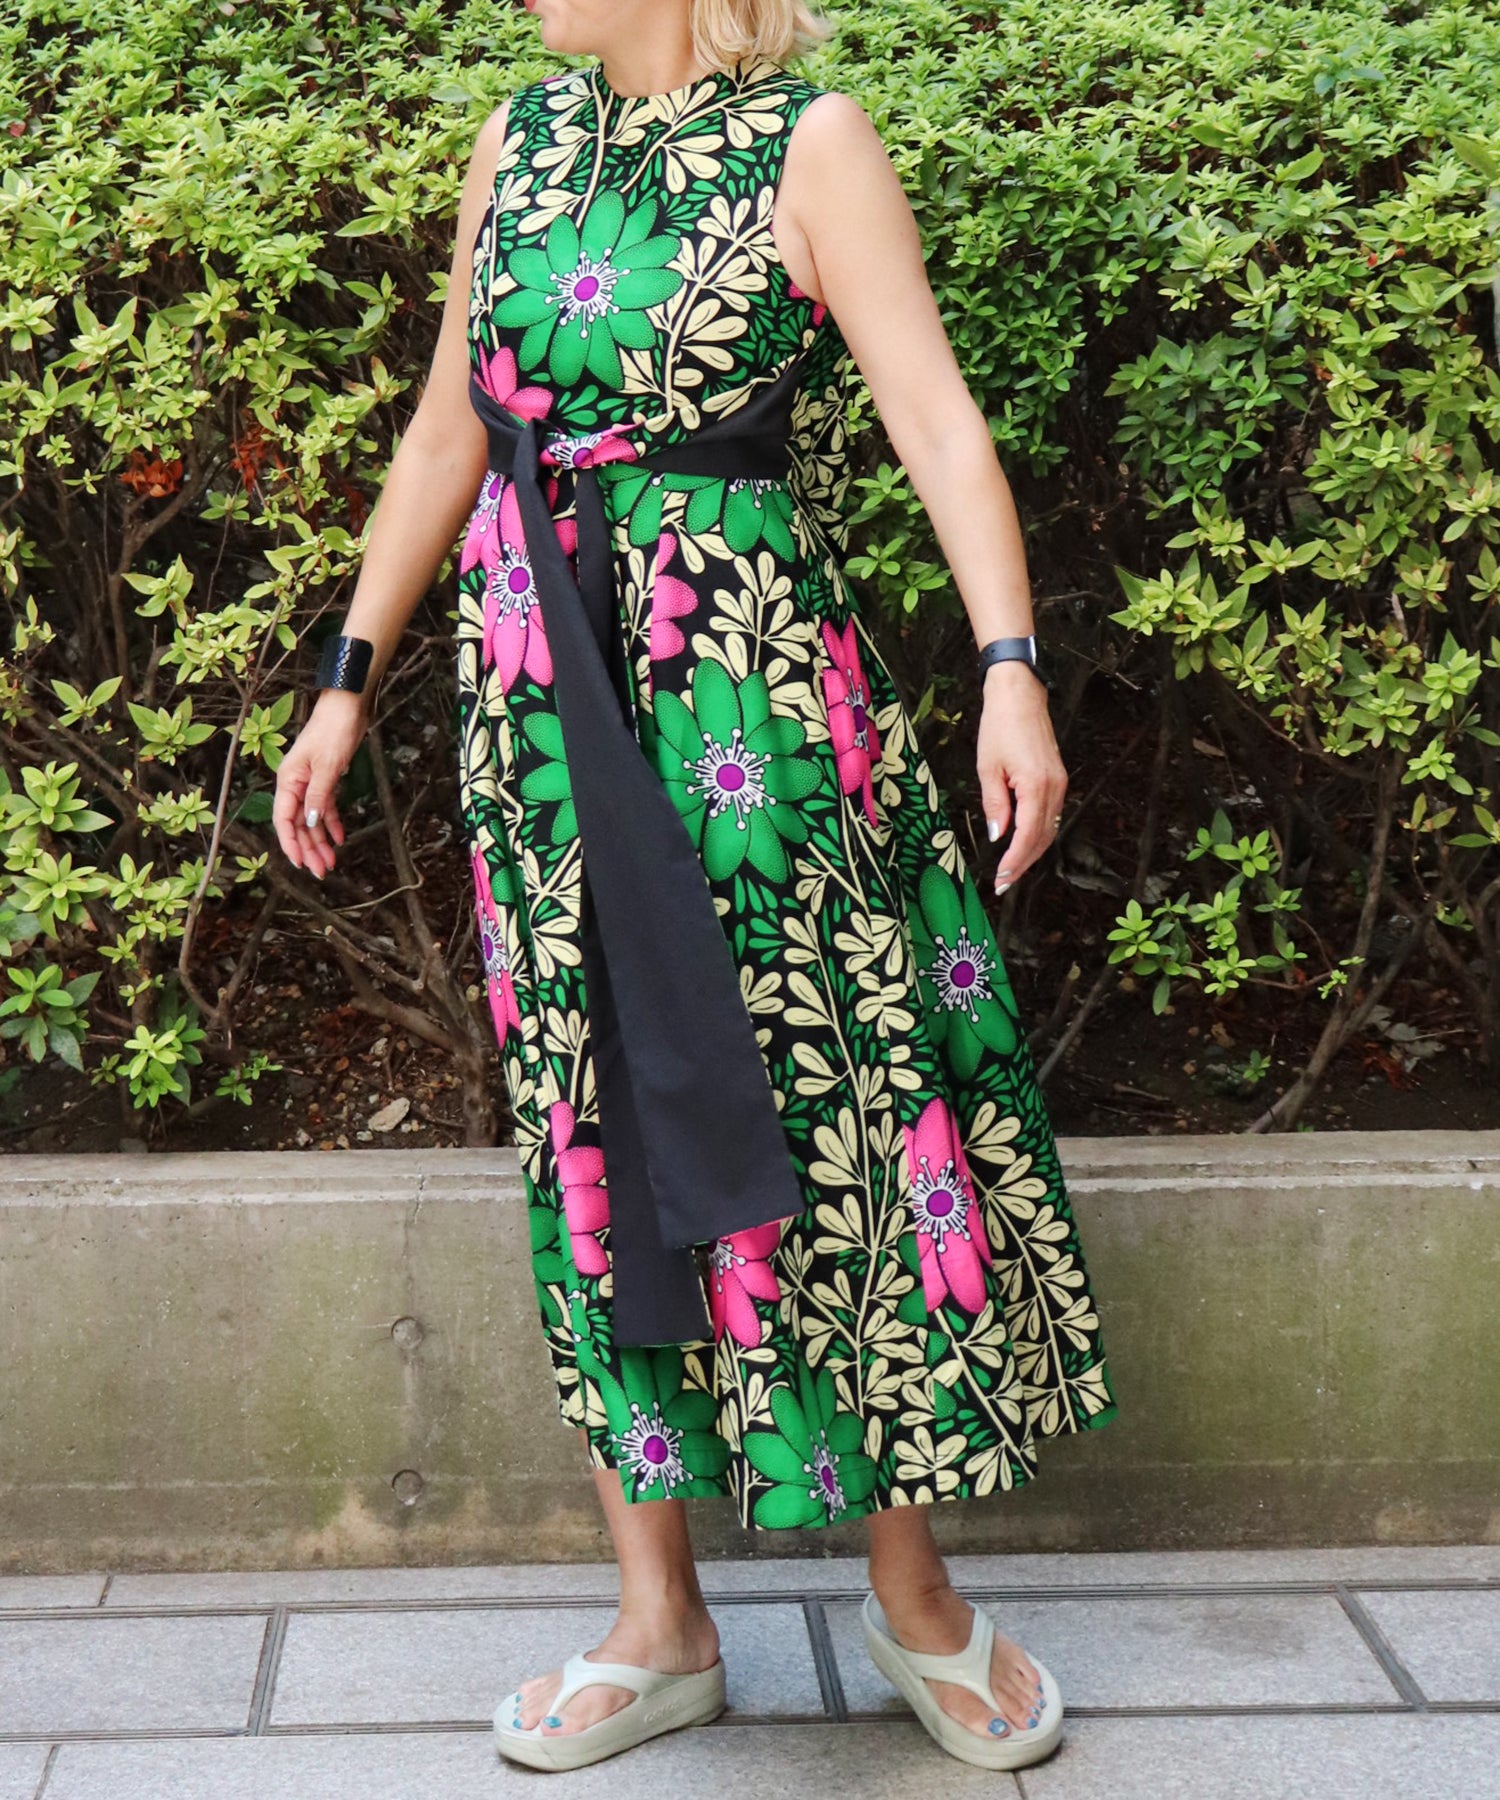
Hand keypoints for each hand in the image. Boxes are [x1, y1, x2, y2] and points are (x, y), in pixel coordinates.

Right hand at [272, 689, 368, 878]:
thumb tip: (310, 823)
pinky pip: (325, 806)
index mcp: (288, 780)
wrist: (347, 706)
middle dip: (309, 849)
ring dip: (321, 840)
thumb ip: (318, 796)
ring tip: (331, 862)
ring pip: (312, 818)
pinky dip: (332, 822)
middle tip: (321, 871)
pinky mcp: (326, 778)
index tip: (300, 863)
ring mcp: (310, 782)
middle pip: (299, 824)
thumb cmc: (334, 730)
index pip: (284, 820)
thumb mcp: (327, 766)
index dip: (290, 844)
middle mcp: (295, 784)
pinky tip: (339, 837)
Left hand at [976, 661, 1066, 893]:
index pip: (1028, 834)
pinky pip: (1051, 814)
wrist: (1020, 696)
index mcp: (1036, 784)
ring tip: (1012, 869)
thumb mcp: (988, 767)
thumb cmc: (1000, 725)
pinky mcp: (1058, 779)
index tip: (1002, 878)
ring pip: (1050, 828)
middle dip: (1024, 863)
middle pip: (1043, 837)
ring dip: (1032, 851)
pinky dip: (1039, 833)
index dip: (1015, 860)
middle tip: (1005, 882)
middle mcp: (1054, 787)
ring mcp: (1060, 783)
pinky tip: (1023, 842)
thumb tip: (999, 835)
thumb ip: (995, 804)